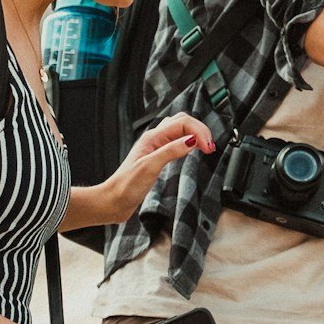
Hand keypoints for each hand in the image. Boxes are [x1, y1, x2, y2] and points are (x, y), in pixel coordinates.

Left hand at [88, 113, 213, 225]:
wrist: (113, 201)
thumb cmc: (126, 186)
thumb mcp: (150, 167)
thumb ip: (170, 151)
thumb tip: (191, 140)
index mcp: (153, 137)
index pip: (183, 123)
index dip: (199, 132)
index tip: (208, 148)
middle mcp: (155, 139)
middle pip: (183, 121)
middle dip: (200, 130)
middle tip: (210, 147)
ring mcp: (156, 147)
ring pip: (180, 129)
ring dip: (195, 133)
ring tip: (205, 146)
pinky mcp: (158, 157)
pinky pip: (176, 140)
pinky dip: (189, 141)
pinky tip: (192, 149)